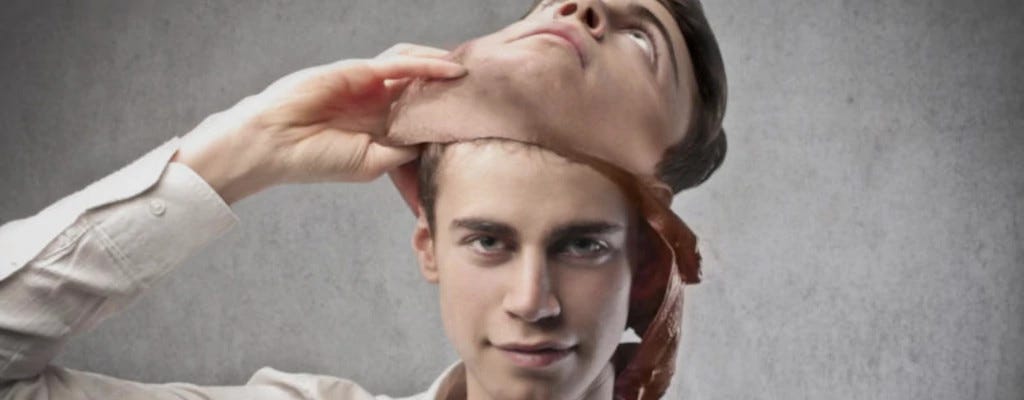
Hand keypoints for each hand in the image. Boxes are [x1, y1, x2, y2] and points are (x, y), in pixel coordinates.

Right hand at [173, 44, 464, 203]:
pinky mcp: (358, 71)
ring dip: (443, 70)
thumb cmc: (316, 159)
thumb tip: (436, 142)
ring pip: (414, 69)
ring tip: (471, 76)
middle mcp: (377, 103)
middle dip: (451, 89)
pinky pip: (398, 64)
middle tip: (483, 92)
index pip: (421, 116)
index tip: (477, 121)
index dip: (447, 115)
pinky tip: (449, 69)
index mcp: (379, 127)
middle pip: (422, 88)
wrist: (276, 146)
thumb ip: (403, 152)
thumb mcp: (371, 163)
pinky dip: (425, 64)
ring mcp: (368, 85)